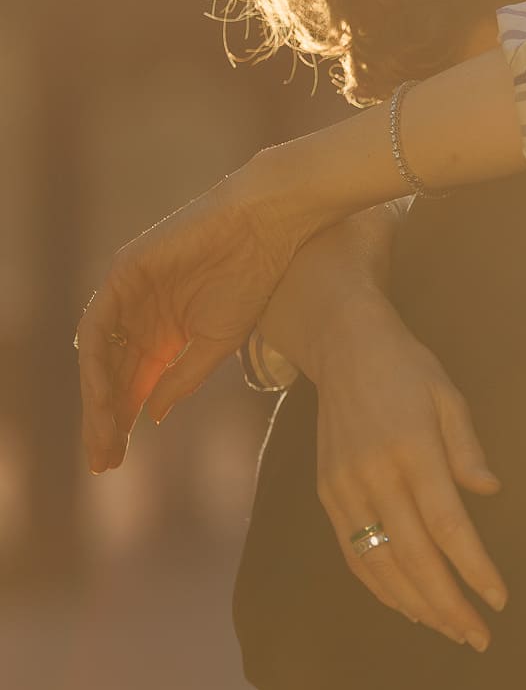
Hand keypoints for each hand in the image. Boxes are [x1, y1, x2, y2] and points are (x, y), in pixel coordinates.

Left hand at [77, 157, 319, 471]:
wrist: (264, 228)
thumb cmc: (252, 279)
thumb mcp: (216, 342)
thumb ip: (182, 377)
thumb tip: (152, 415)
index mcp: (162, 334)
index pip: (131, 386)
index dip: (122, 424)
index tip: (115, 461)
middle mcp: (137, 316)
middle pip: (109, 376)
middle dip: (104, 420)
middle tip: (103, 460)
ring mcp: (126, 293)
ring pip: (99, 355)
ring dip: (97, 396)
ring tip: (103, 432)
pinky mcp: (124, 271)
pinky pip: (99, 323)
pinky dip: (98, 358)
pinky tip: (103, 392)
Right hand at [312, 296, 506, 650]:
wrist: (343, 349)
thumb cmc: (408, 370)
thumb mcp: (449, 396)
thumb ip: (467, 448)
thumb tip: (489, 491)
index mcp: (411, 450)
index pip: (447, 525)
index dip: (472, 568)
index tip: (498, 599)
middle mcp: (373, 475)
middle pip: (412, 557)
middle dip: (447, 603)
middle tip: (478, 637)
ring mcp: (344, 489)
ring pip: (378, 563)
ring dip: (415, 604)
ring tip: (450, 630)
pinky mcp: (328, 495)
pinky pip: (353, 554)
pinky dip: (380, 586)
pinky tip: (408, 606)